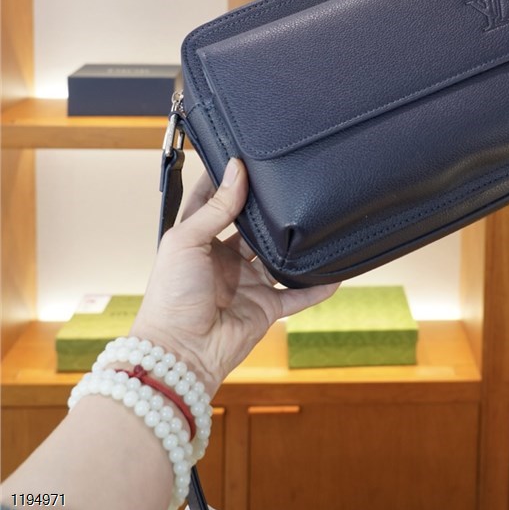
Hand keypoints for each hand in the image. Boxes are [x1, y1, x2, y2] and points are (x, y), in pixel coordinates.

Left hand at [130, 158, 337, 397]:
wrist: (180, 353)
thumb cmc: (171, 296)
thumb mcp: (186, 240)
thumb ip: (216, 207)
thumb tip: (236, 169)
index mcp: (198, 241)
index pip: (214, 202)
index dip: (226, 181)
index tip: (245, 156)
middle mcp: (223, 260)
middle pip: (251, 228)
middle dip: (267, 210)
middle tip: (289, 183)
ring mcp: (246, 284)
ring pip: (277, 258)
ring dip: (293, 245)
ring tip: (315, 219)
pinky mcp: (265, 308)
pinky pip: (296, 295)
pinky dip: (316, 286)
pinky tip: (336, 272)